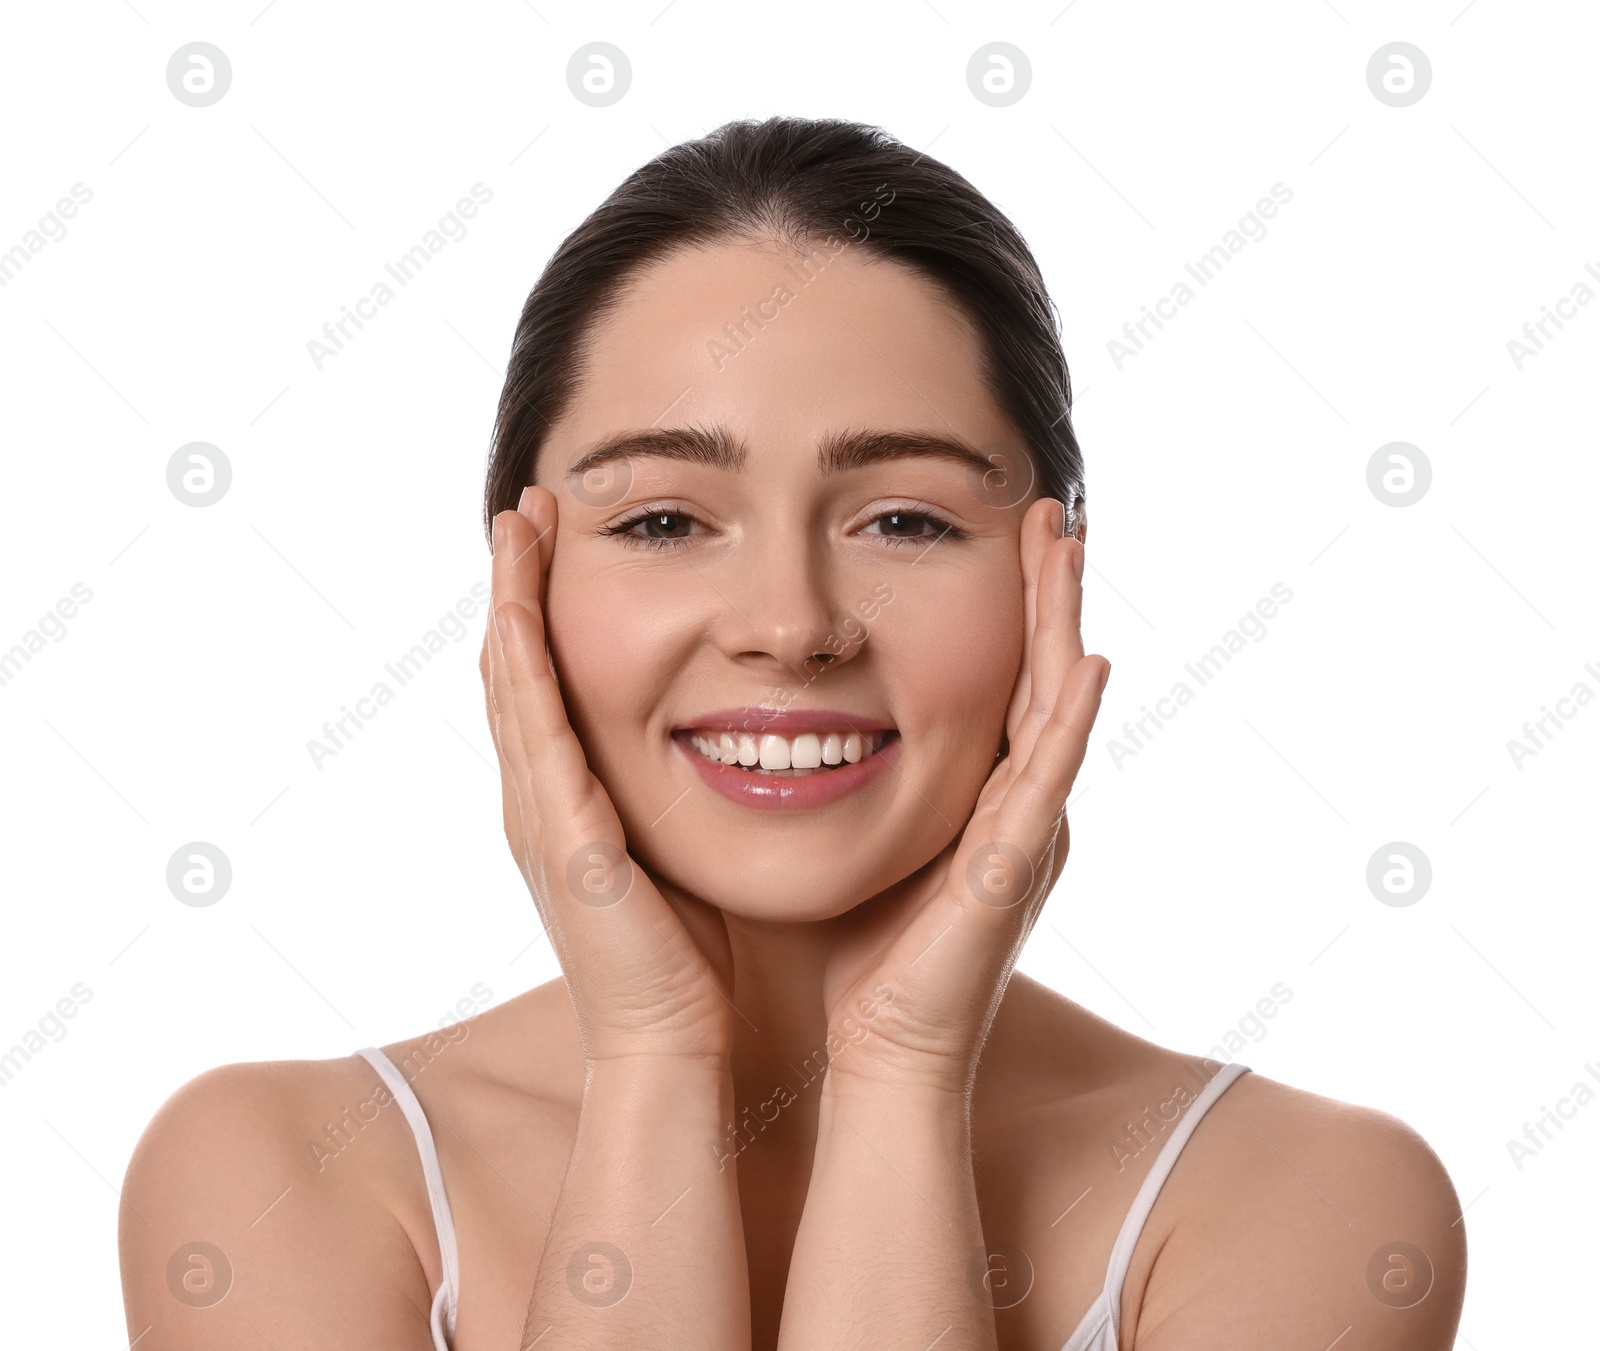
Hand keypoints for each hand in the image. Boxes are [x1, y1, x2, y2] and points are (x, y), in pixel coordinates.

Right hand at [481, 487, 735, 1063]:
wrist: (672, 1044)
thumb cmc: (691, 963)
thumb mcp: (680, 856)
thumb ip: (682, 801)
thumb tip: (722, 753)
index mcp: (568, 806)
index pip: (546, 688)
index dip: (543, 612)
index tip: (559, 540)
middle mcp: (538, 802)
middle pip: (515, 669)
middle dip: (516, 585)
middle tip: (522, 505)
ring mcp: (537, 815)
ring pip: (510, 682)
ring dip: (510, 597)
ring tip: (515, 521)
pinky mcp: (557, 831)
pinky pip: (531, 724)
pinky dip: (521, 656)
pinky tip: (518, 599)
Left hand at [818, 496, 1107, 1094]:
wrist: (878, 1049)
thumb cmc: (859, 955)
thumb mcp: (859, 839)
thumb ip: (853, 783)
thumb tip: (790, 721)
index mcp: (982, 799)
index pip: (1004, 682)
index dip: (1011, 608)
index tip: (1004, 535)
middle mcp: (1018, 807)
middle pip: (1041, 675)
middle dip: (1047, 593)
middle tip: (1049, 511)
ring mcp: (1026, 834)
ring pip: (1059, 707)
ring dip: (1065, 624)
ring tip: (1069, 547)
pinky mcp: (1015, 868)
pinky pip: (1052, 779)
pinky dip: (1074, 720)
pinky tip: (1088, 662)